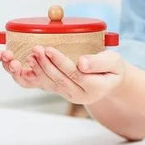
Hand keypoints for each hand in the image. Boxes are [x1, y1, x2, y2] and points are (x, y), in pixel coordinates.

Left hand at [0, 46, 125, 104]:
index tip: (49, 49)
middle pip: (59, 80)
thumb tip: (82, 63)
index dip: (60, 62)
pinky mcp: (61, 91)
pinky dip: (36, 73)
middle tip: (36, 49)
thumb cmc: (112, 68)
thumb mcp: (114, 62)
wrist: (109, 79)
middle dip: (45, 64)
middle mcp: (80, 95)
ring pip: (50, 83)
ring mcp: (69, 95)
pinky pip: (46, 84)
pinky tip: (30, 62)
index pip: (75, 74)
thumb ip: (99, 62)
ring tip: (31, 54)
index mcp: (95, 88)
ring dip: (38, 69)